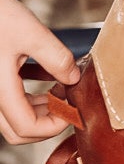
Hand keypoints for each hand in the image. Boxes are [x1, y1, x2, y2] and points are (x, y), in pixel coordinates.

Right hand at [0, 0, 79, 143]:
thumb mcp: (31, 33)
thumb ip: (56, 58)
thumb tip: (73, 78)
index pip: (26, 127)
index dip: (54, 126)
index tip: (72, 111)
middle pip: (17, 131)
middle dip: (46, 123)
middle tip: (67, 105)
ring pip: (12, 118)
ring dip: (38, 111)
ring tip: (60, 91)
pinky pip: (9, 101)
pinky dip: (28, 98)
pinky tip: (45, 80)